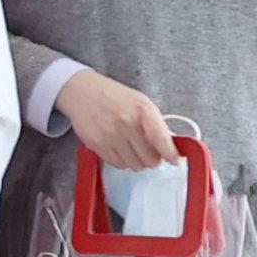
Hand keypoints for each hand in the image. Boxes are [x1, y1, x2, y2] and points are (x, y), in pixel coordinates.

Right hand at [58, 70, 180, 170]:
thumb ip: (156, 124)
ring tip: (131, 148)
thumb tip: (169, 148)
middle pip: (150, 160)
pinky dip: (121, 160)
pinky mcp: (96, 145)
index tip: (175, 161)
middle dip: (152, 158)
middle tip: (148, 151)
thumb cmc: (115, 96)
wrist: (81, 91)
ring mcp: (110, 136)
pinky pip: (117, 164)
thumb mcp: (141, 102)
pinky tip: (118, 147)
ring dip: (136, 160)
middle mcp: (127, 124)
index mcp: (143, 111)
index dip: (171, 155)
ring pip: (134, 165)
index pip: (161, 140)